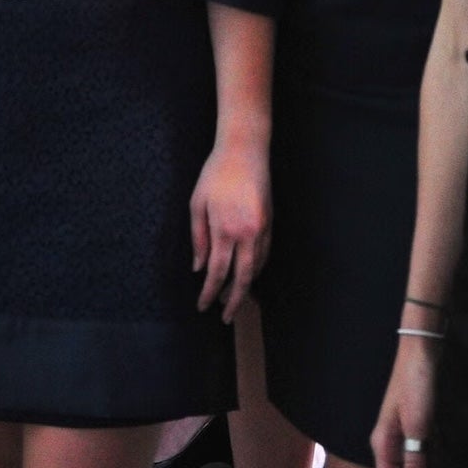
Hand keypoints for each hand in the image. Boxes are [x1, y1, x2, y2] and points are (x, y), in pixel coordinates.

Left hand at [190, 136, 268, 321]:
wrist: (245, 150)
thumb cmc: (216, 174)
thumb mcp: (197, 203)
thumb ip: (198, 237)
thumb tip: (199, 267)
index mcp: (224, 229)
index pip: (217, 272)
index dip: (209, 293)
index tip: (203, 306)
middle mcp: (246, 233)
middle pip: (242, 278)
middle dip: (233, 301)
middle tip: (226, 317)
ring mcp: (262, 228)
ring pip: (256, 267)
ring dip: (245, 285)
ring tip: (233, 297)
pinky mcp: (270, 222)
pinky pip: (265, 253)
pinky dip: (256, 267)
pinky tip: (248, 273)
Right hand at [372, 334, 439, 467]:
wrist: (421, 354)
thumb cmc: (413, 386)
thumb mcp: (416, 428)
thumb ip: (414, 463)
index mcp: (382, 443)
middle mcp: (390, 442)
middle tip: (432, 453)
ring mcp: (405, 435)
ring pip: (419, 464)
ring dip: (433, 464)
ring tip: (436, 440)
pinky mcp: (418, 429)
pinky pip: (428, 451)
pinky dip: (437, 451)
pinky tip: (441, 440)